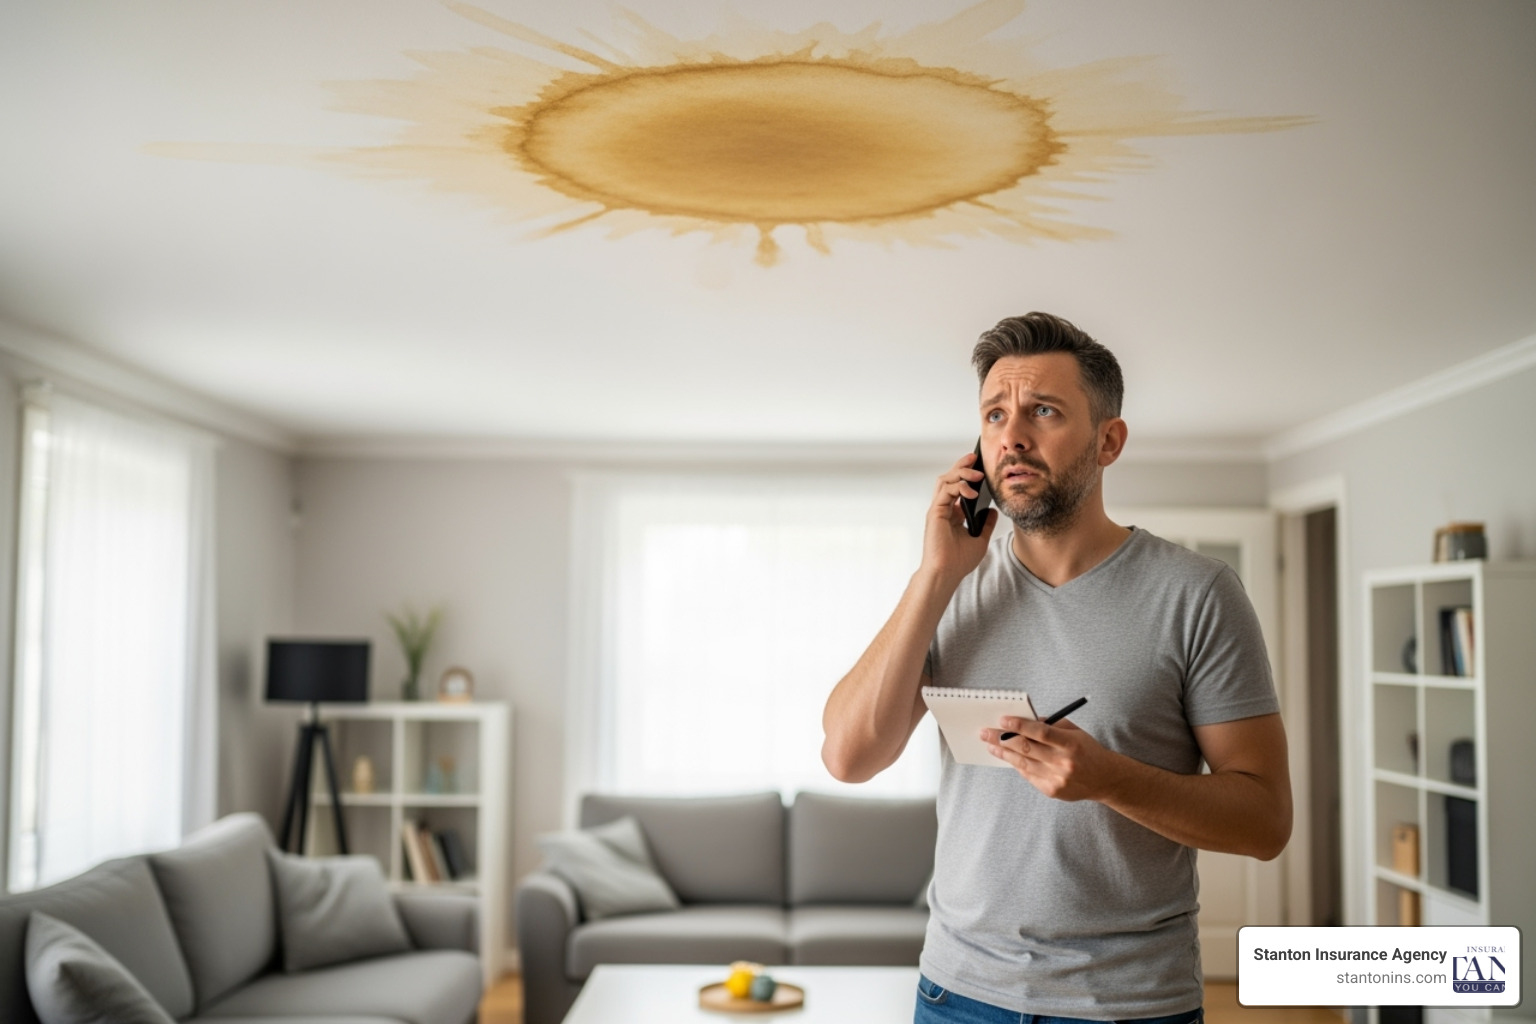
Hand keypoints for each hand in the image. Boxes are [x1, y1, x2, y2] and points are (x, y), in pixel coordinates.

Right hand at [921, 451, 996, 583]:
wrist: (947, 573)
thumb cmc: (959, 561)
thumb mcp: (980, 539)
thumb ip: (986, 523)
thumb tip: (992, 510)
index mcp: (952, 514)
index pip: (958, 487)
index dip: (967, 475)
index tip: (981, 467)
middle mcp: (943, 509)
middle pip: (949, 478)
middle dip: (962, 466)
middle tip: (975, 458)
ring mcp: (938, 510)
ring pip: (945, 480)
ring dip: (960, 472)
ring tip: (976, 471)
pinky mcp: (935, 512)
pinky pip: (945, 491)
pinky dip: (958, 487)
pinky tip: (972, 491)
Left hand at [982, 717, 1117, 801]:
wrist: (1105, 779)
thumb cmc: (1086, 750)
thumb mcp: (1074, 732)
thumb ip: (1051, 725)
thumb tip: (1023, 720)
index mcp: (1070, 744)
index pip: (1041, 732)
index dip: (1020, 725)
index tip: (1002, 720)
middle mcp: (1063, 763)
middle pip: (1026, 748)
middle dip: (1002, 739)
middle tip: (986, 732)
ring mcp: (1057, 779)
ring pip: (1023, 763)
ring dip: (1003, 753)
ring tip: (990, 745)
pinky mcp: (1052, 791)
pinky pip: (1028, 775)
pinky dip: (1017, 765)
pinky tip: (1006, 756)